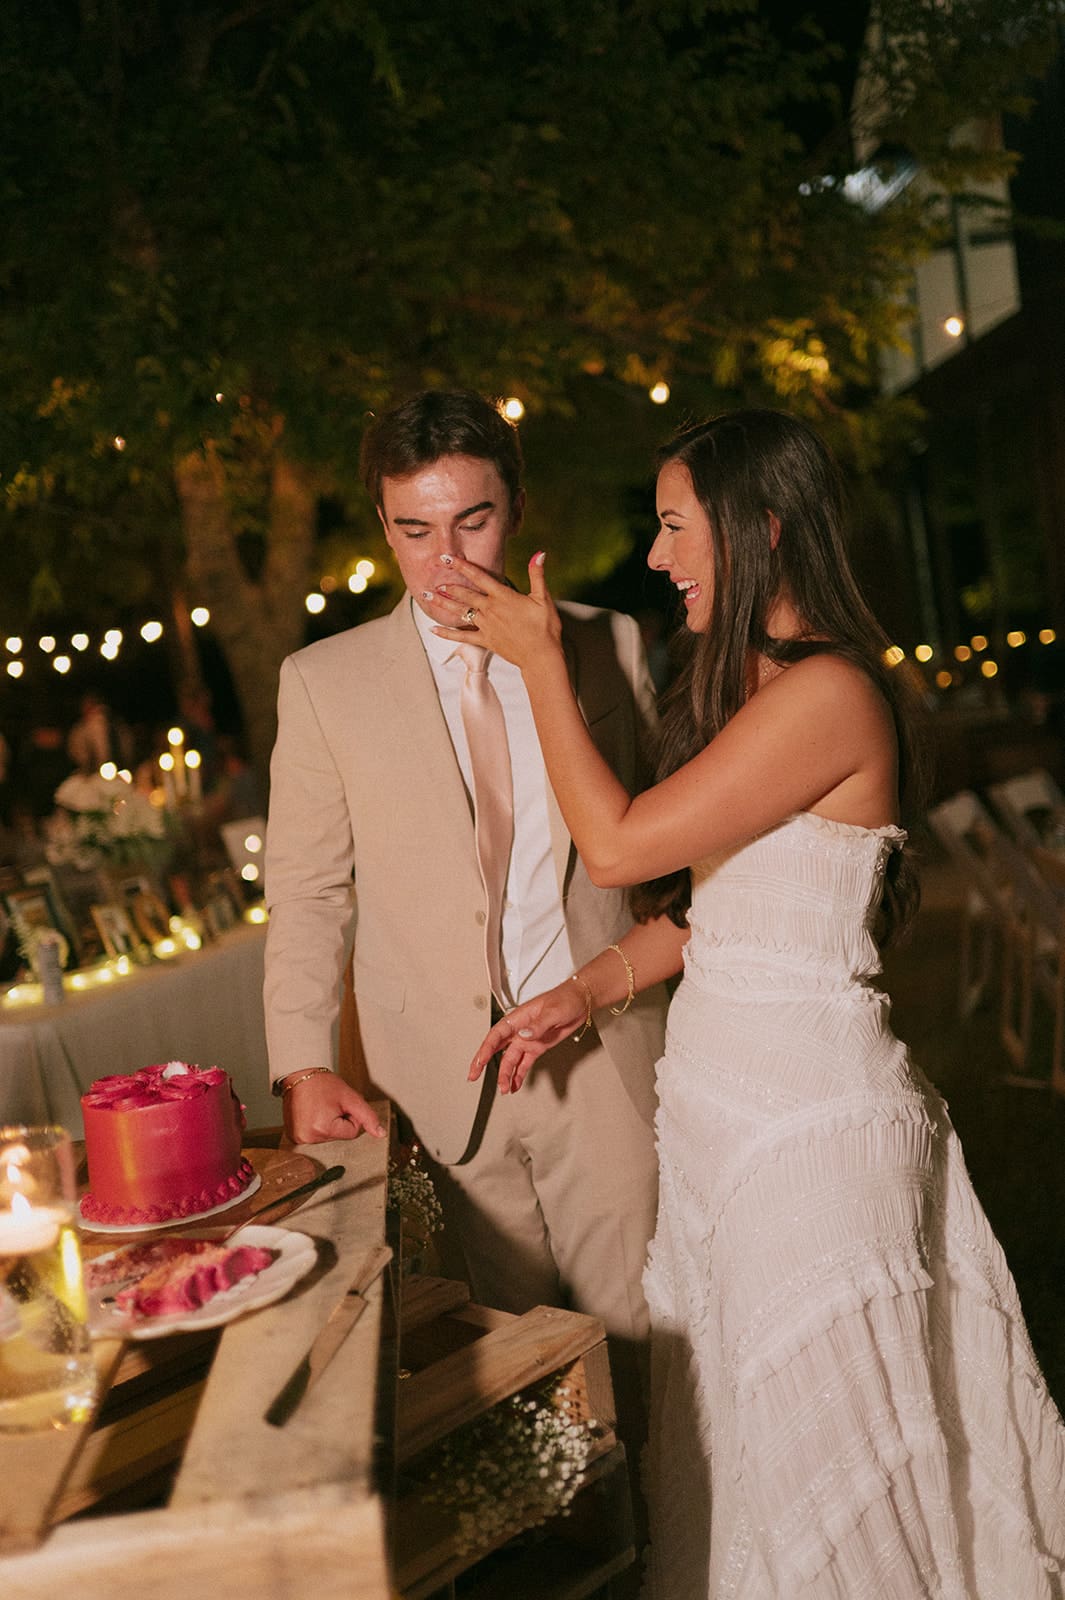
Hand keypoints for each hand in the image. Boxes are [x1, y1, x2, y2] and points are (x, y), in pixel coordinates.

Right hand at [281, 1071, 385, 1143]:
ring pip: (328, 1137)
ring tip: (319, 1107)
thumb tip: (381, 1134)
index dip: (351, 1116)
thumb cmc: (323, 1084)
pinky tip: (311, 1113)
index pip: (352, 1133)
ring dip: (328, 1123)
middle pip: (339, 1136)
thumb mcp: (350, 1097)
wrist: (299, 1075)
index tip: (340, 1104)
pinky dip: (316, 1126)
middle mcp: (308, 1138)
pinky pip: (315, 1136)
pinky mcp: (293, 1137)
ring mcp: (298, 1138)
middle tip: (328, 1104)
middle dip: (339, 1121)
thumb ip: (368, 1116)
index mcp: (323, 1129)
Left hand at [432, 551, 561, 670]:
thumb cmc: (545, 627)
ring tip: (427, 596)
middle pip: (464, 594)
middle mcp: (490, 610)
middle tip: (433, 577)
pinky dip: (446, 633)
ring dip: (442, 604)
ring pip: (459, 612)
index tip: (447, 558)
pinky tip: (432, 629)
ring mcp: (486, 626)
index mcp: (503, 597)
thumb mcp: (543, 598)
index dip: (462, 566)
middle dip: (448, 585)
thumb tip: (540, 553)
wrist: (541, 656)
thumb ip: (537, 575)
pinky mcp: (485, 640)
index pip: (479, 576)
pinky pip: (461, 636)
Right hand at [469, 978, 589, 1093]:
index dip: (485, 1048)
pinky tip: (515, 1084)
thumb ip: (538, 1024)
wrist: (581, 1001)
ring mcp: (528, 1039)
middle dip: (483, 1062)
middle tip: (474, 1076)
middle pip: (496, 1048)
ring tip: (504, 1088)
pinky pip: (524, 1063)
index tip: (478, 1061)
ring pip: (510, 1059)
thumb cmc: (565, 999)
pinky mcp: (538, 1047)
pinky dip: (519, 1074)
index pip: (496, 1034)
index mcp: (519, 1018)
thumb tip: (524, 1035)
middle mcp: (520, 1030)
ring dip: (506, 1074)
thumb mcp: (553, 1011)